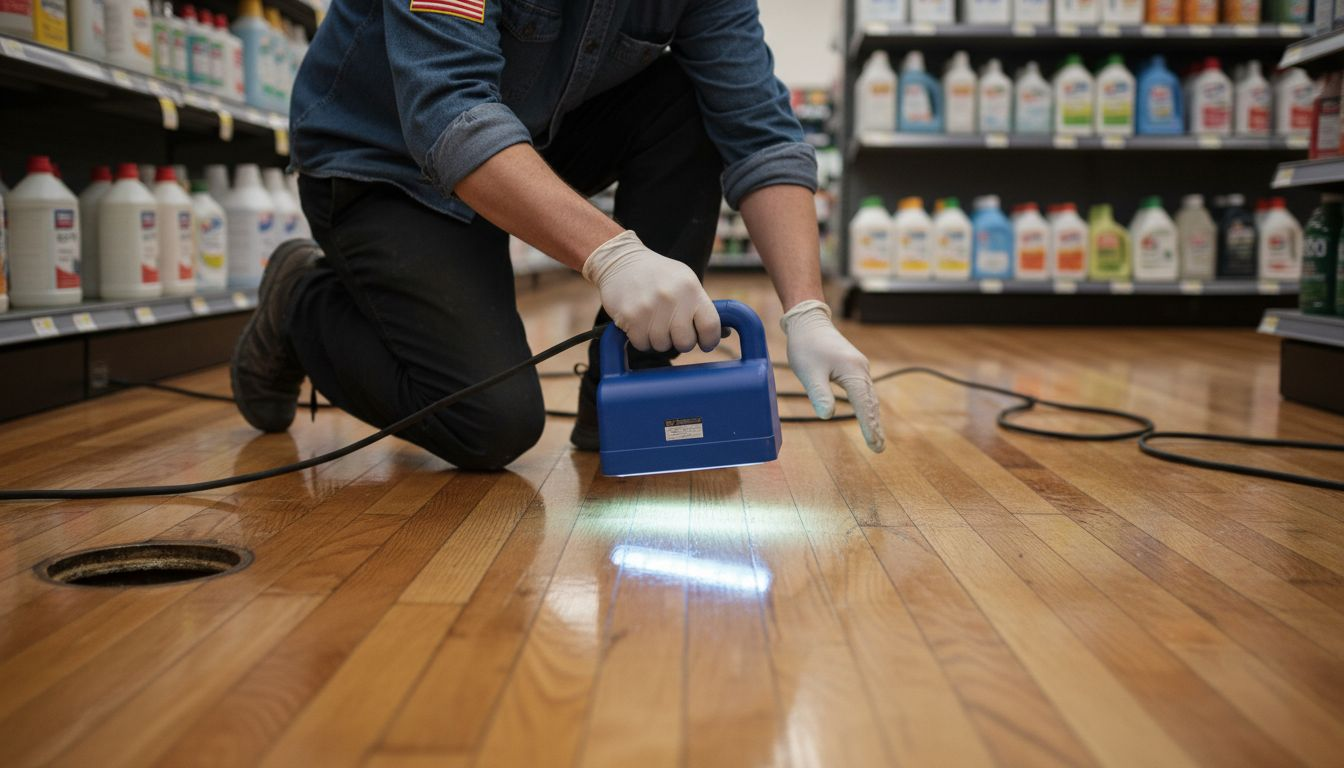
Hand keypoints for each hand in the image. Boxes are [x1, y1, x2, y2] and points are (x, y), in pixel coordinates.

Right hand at [583, 230, 719, 352]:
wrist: (620, 260)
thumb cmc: (658, 275)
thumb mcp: (685, 281)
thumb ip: (701, 306)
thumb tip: (722, 333)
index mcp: (691, 288)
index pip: (711, 325)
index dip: (710, 340)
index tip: (705, 342)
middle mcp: (672, 297)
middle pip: (685, 342)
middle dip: (681, 342)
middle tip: (673, 331)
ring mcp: (650, 308)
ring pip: (662, 346)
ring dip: (658, 340)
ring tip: (653, 322)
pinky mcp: (630, 316)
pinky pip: (642, 344)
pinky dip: (641, 339)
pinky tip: (639, 323)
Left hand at [780, 300, 885, 452]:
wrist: (809, 321)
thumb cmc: (806, 346)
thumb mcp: (809, 372)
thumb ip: (819, 394)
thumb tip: (828, 416)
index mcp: (852, 371)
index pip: (863, 404)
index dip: (868, 425)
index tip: (874, 445)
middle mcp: (861, 369)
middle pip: (871, 402)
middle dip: (874, 425)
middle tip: (878, 448)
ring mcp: (859, 367)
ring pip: (869, 396)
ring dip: (872, 416)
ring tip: (875, 437)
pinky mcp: (854, 366)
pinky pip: (864, 390)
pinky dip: (867, 405)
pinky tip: (866, 414)